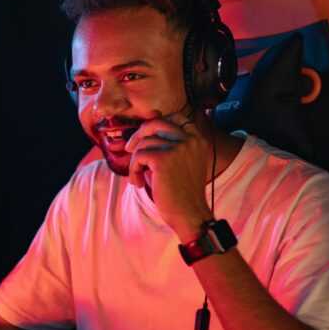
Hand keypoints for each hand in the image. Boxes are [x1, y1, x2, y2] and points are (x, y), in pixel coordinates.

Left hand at [125, 115, 213, 241]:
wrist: (189, 214)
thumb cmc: (182, 191)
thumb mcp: (180, 161)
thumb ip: (169, 141)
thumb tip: (152, 115)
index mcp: (198, 138)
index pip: (174, 117)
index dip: (156, 124)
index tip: (145, 139)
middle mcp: (190, 139)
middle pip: (156, 123)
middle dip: (139, 134)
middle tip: (130, 149)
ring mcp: (178, 147)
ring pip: (144, 143)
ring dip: (136, 161)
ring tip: (139, 177)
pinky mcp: (163, 159)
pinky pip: (139, 156)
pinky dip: (134, 170)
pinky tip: (139, 183)